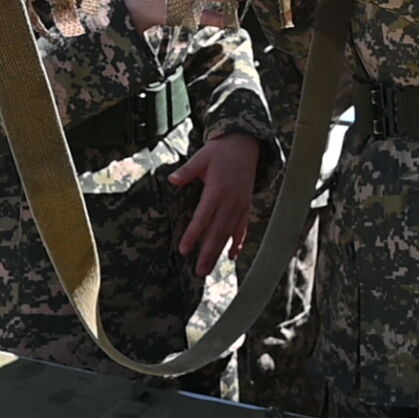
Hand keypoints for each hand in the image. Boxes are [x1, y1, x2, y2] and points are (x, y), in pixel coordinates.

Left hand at [171, 132, 260, 276]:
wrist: (245, 145)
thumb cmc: (219, 151)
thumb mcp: (201, 156)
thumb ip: (187, 170)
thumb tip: (171, 180)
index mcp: (217, 190)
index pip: (203, 217)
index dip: (193, 234)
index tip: (184, 250)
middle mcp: (230, 201)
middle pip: (217, 231)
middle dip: (207, 253)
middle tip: (199, 272)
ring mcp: (240, 205)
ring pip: (229, 234)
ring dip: (219, 252)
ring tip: (209, 269)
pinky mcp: (246, 206)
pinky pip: (242, 228)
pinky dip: (237, 243)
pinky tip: (231, 257)